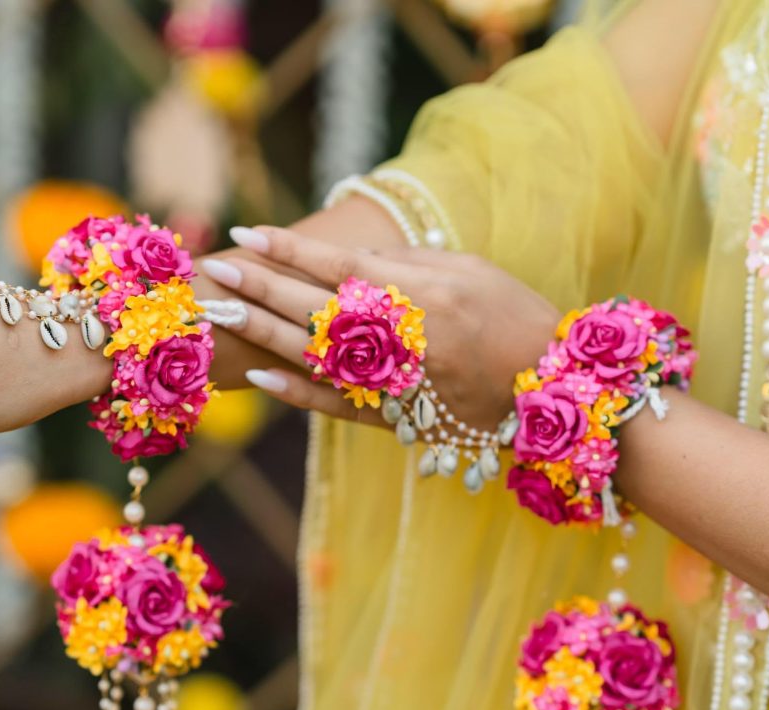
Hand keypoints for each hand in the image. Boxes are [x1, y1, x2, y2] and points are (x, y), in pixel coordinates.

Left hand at [204, 226, 560, 430]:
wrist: (550, 388)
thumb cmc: (515, 316)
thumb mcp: (471, 270)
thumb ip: (406, 262)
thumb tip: (346, 258)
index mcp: (423, 293)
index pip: (338, 265)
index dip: (288, 249)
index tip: (247, 232)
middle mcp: (403, 337)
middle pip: (315, 308)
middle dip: (261, 287)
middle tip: (218, 272)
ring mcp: (395, 381)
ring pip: (315, 356)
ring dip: (264, 334)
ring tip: (223, 314)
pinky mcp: (395, 417)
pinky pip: (336, 405)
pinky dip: (296, 392)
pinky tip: (261, 374)